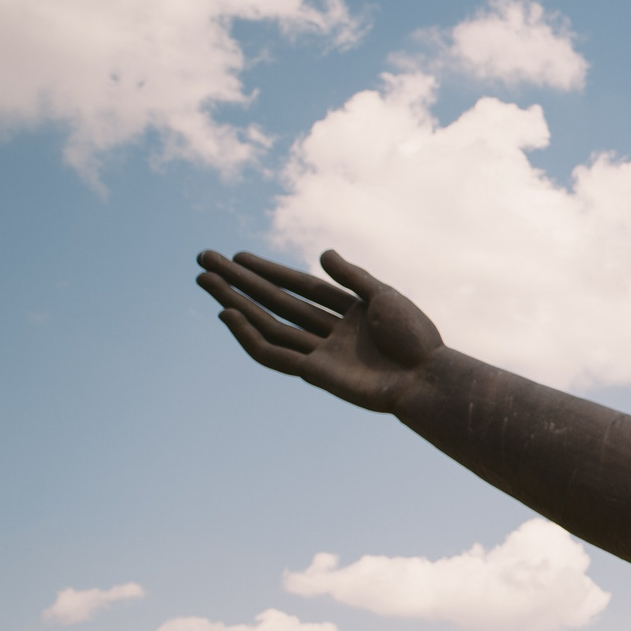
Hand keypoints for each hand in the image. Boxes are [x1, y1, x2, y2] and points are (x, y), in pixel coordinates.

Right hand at [195, 249, 445, 413]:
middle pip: (276, 302)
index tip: (238, 256)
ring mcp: (320, 352)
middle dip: (240, 282)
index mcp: (350, 312)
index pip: (301, 286)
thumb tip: (321, 254)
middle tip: (204, 259)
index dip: (270, 271)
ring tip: (204, 279)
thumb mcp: (384, 297)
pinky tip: (227, 313)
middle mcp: (331, 332)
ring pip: (267, 323)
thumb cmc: (415, 338)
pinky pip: (273, 353)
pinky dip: (248, 335)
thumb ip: (352, 277)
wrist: (426, 376)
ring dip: (234, 301)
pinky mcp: (313, 373)